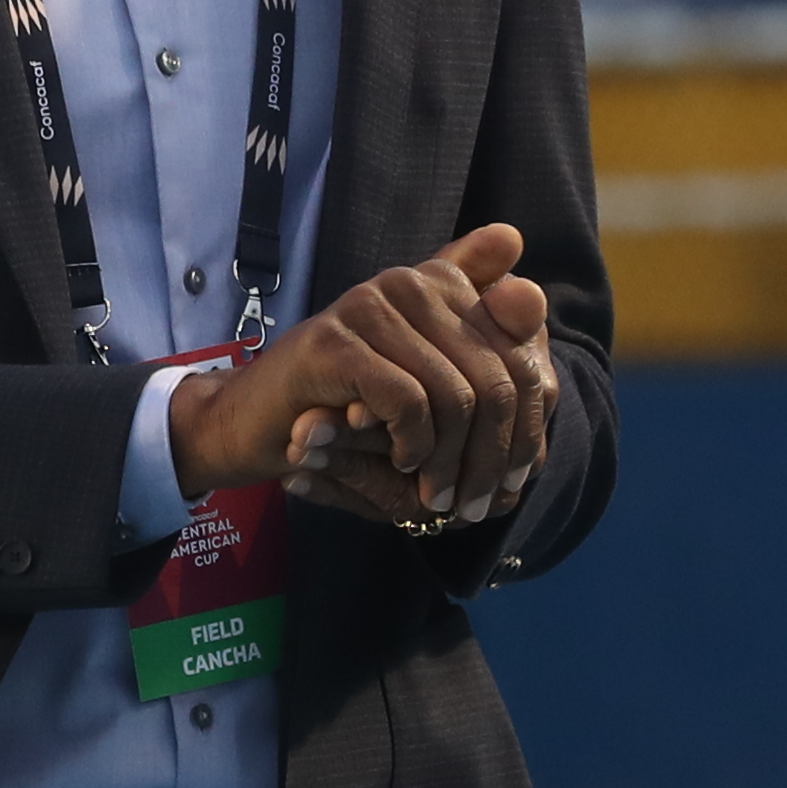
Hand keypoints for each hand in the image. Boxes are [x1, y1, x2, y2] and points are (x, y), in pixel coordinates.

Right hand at [167, 224, 555, 524]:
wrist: (252, 422)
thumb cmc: (346, 410)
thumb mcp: (425, 389)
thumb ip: (482, 348)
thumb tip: (533, 294)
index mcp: (441, 282)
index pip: (522, 355)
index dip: (529, 425)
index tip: (515, 478)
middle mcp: (410, 281)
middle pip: (497, 380)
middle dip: (495, 456)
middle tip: (479, 506)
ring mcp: (369, 306)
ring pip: (457, 396)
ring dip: (454, 464)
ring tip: (439, 501)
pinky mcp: (334, 343)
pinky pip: (407, 401)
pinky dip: (413, 446)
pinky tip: (403, 466)